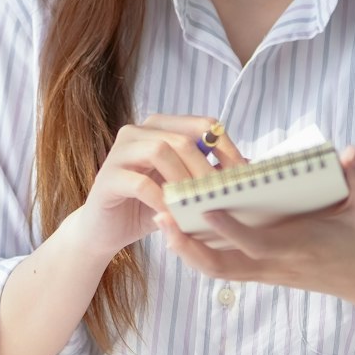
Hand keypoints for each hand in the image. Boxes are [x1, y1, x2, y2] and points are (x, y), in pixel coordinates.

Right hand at [67, 114, 246, 257]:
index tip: (242, 174)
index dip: (226, 146)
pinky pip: (140, 182)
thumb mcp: (183, 188)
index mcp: (160, 128)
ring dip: (183, 181)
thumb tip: (250, 168)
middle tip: (221, 196)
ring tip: (196, 205)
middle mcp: (137, 131)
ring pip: (160, 151)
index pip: (202, 123)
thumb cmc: (148, 207)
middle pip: (182, 138)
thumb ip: (208, 175)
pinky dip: (161, 200)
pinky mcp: (107, 177)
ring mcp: (119, 152)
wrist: (105, 230)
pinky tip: (171, 216)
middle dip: (207, 168)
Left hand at [156, 145, 354, 307]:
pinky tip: (180, 232)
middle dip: (190, 246)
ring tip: (162, 221)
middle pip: (223, 267)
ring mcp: (268, 273)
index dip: (231, 229)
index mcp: (300, 248)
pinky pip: (223, 268)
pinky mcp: (263, 274)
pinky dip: (199, 253)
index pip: (258, 244)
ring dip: (187, 250)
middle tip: (162, 218)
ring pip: (217, 270)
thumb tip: (349, 151)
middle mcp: (277, 265)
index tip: (207, 209)